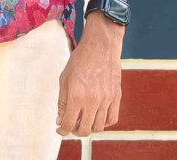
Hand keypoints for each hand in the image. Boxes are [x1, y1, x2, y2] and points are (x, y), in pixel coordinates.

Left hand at [56, 15, 122, 136]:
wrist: (100, 45)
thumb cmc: (80, 60)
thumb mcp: (64, 78)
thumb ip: (62, 102)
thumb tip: (60, 121)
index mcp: (76, 95)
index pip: (69, 124)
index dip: (62, 130)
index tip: (60, 129)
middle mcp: (92, 100)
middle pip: (84, 130)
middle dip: (75, 131)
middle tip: (72, 125)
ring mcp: (106, 100)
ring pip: (99, 127)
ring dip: (90, 127)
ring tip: (84, 119)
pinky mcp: (116, 97)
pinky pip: (112, 119)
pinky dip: (104, 122)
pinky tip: (97, 115)